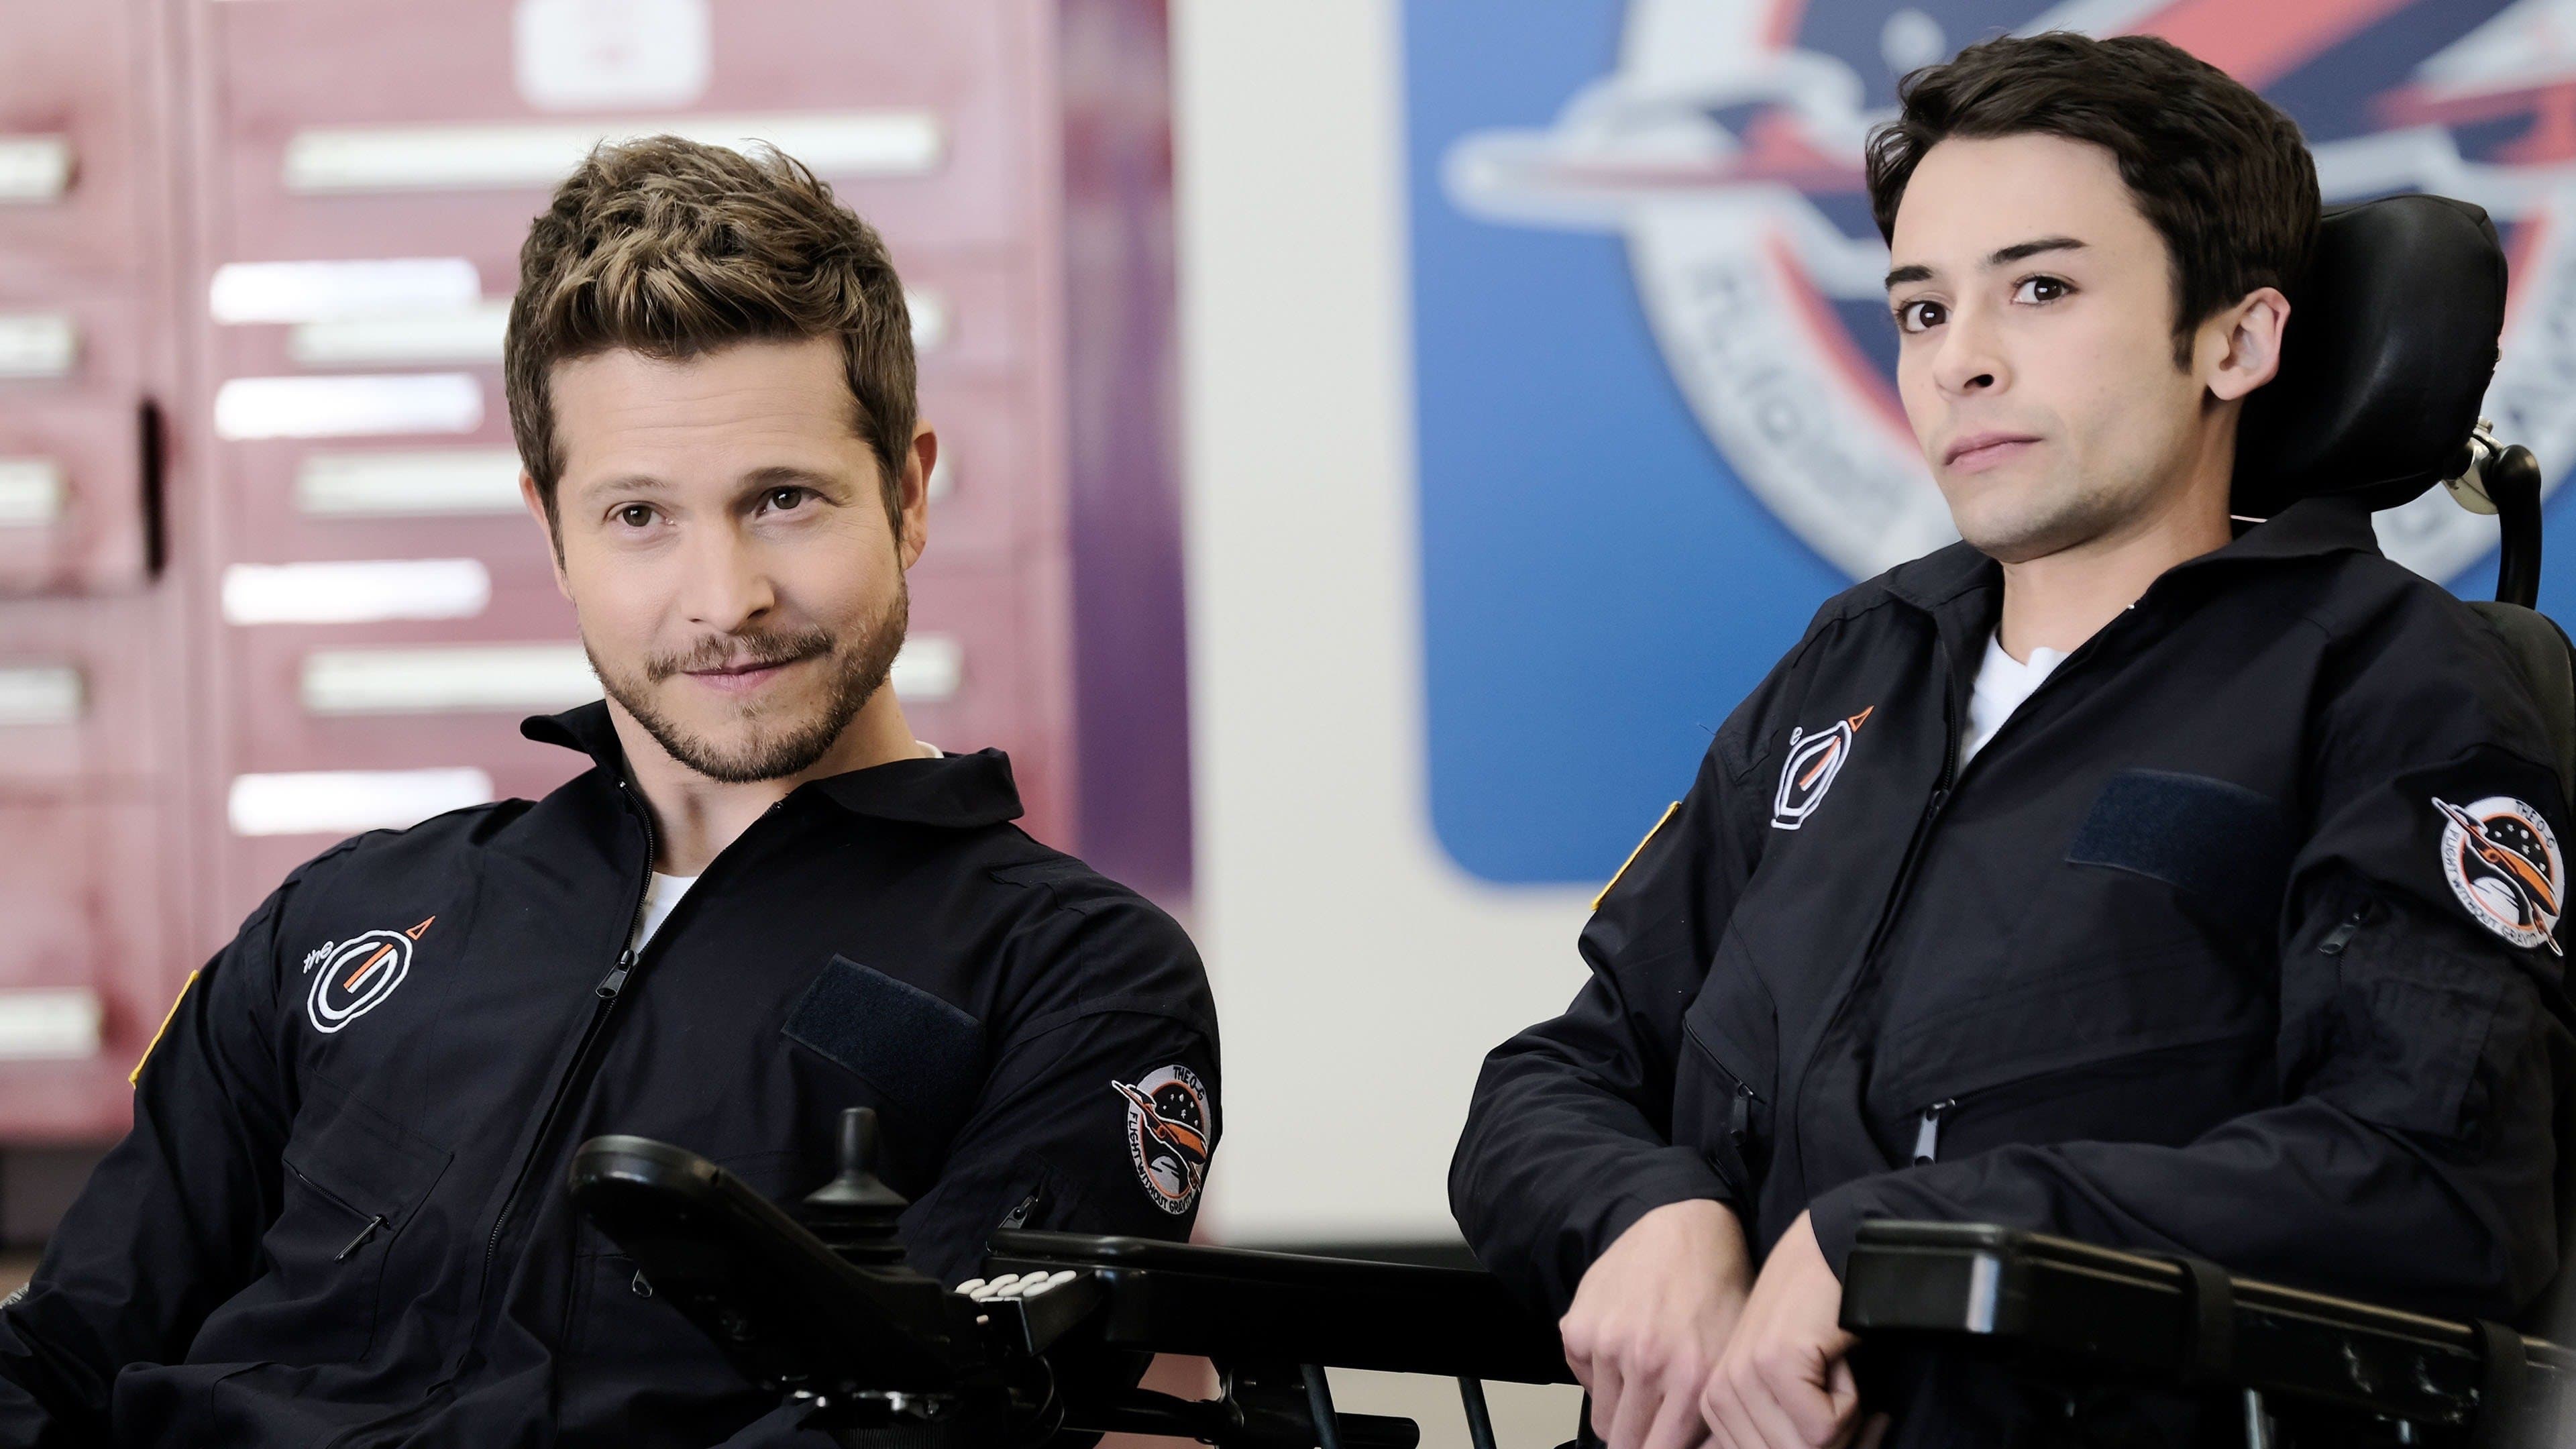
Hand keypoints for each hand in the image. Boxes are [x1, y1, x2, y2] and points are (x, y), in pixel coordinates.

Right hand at [1560, 1199, 1752, 1448]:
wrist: (1687, 1227)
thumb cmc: (1718, 1290)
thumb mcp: (1735, 1358)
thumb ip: (1714, 1417)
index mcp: (1693, 1378)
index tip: (1662, 1442)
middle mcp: (1647, 1363)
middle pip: (1624, 1443)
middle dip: (1640, 1436)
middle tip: (1654, 1419)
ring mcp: (1607, 1343)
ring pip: (1603, 1417)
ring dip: (1621, 1405)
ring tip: (1644, 1374)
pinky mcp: (1578, 1325)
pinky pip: (1581, 1379)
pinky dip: (1598, 1372)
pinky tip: (1623, 1345)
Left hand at [1698, 1211, 1870, 1448]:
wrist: (1829, 1255)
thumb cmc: (1821, 1327)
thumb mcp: (1795, 1395)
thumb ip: (1787, 1435)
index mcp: (1715, 1408)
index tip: (1840, 1421)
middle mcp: (1717, 1397)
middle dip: (1836, 1440)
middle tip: (1846, 1397)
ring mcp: (1742, 1378)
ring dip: (1843, 1418)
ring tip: (1833, 1369)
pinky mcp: (1774, 1363)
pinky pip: (1825, 1426)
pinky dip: (1850, 1399)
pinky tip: (1834, 1355)